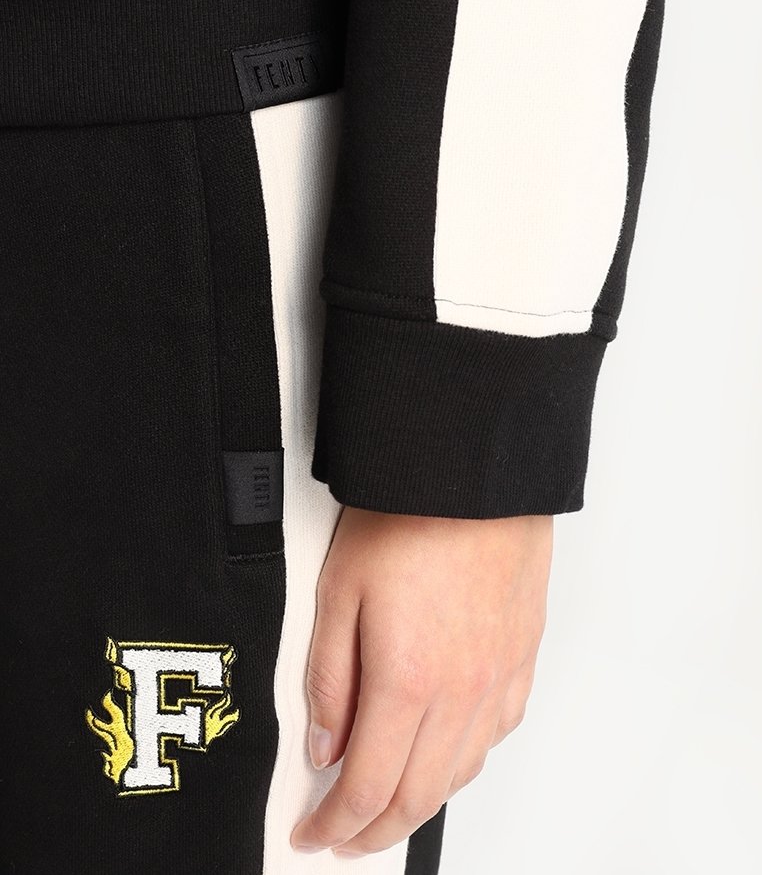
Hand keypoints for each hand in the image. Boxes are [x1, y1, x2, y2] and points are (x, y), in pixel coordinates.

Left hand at [290, 504, 552, 857]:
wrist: (474, 471)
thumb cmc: (408, 516)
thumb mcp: (339, 592)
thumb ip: (331, 680)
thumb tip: (327, 745)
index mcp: (408, 681)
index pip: (368, 787)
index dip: (335, 825)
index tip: (313, 834)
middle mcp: (462, 692)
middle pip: (418, 797)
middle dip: (375, 831)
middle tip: (345, 837)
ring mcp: (500, 677)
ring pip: (462, 773)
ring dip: (421, 802)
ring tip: (389, 805)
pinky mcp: (523, 656)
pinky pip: (498, 733)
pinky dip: (465, 760)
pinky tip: (447, 752)